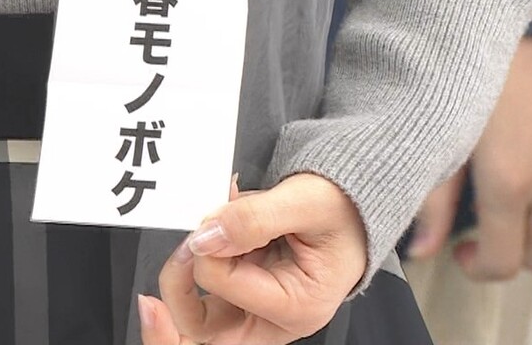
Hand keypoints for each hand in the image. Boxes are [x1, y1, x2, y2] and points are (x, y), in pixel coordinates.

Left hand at [139, 174, 367, 344]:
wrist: (354, 210)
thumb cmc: (343, 211)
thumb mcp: (306, 202)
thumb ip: (254, 219)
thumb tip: (205, 237)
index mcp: (297, 306)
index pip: (224, 285)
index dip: (207, 249)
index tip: (214, 217)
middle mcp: (274, 320)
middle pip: (202, 330)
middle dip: (178, 288)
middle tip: (185, 243)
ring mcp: (256, 312)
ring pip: (196, 318)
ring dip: (183, 277)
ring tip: (202, 232)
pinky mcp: (244, 298)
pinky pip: (204, 295)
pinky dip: (199, 263)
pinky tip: (213, 230)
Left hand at [407, 35, 531, 278]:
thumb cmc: (477, 68)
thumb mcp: (444, 130)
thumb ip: (432, 198)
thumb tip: (422, 251)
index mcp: (510, 181)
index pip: (503, 262)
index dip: (478, 267)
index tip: (460, 249)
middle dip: (506, 251)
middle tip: (481, 227)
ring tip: (512, 202)